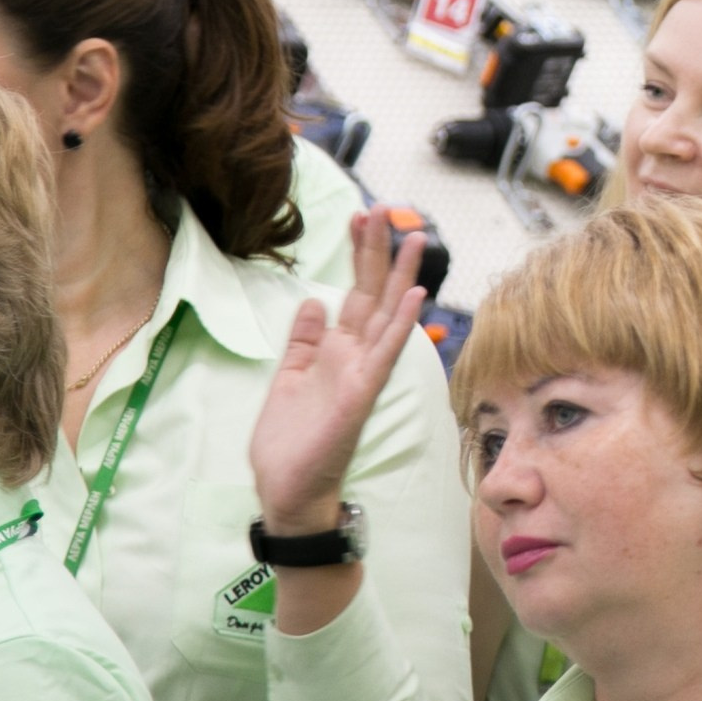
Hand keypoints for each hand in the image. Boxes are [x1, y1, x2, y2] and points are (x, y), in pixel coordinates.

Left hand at [251, 212, 427, 533]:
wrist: (288, 490)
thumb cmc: (289, 444)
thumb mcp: (286, 379)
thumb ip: (302, 341)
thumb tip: (313, 301)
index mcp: (335, 352)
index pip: (353, 294)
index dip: (356, 257)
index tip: (359, 218)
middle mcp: (355, 358)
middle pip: (372, 293)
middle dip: (377, 252)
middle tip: (384, 209)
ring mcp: (362, 373)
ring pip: (386, 314)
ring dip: (401, 276)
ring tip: (413, 237)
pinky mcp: (361, 393)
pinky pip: (385, 352)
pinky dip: (401, 324)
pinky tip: (415, 295)